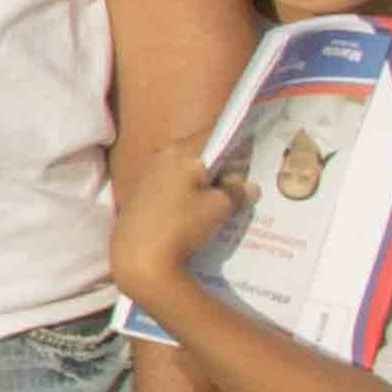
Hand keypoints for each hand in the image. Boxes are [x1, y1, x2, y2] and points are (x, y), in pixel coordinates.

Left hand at [113, 157, 239, 310]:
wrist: (139, 256)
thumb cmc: (182, 224)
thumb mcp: (218, 207)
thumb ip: (237, 192)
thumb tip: (250, 187)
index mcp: (180, 151)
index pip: (214, 136)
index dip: (236, 145)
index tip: (252, 157)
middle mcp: (161, 156)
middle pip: (200, 154)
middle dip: (223, 167)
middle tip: (243, 184)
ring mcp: (148, 174)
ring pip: (187, 170)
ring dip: (206, 181)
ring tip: (227, 200)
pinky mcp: (142, 194)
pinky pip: (174, 184)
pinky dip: (190, 192)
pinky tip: (202, 210)